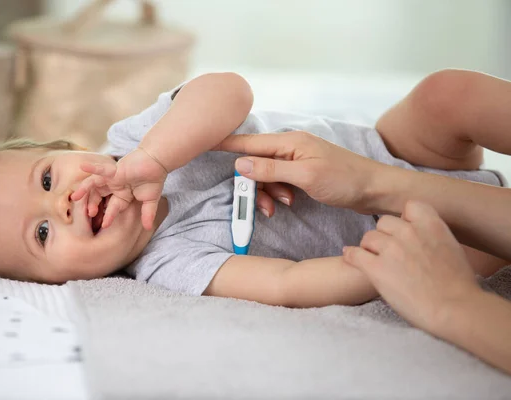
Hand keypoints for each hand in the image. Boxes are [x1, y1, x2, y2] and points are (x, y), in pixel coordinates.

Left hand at [72, 147, 167, 229]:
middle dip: (92, 205)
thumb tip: (148, 228)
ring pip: (94, 184)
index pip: (112, 208)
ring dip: (84, 190)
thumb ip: (148, 214)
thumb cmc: (154, 179)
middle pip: (98, 197)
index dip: (108, 216)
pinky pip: (100, 169)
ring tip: (74, 197)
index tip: (104, 225)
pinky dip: (92, 168)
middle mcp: (114, 187)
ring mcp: (112, 178)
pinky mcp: (113, 169)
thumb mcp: (150, 201)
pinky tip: (82, 166)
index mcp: (122, 195)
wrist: (157, 162)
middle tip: (89, 214)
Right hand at [218, 131, 384, 213]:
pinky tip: (289, 202)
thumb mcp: (306, 176)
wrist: (375, 190)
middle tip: (267, 206)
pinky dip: (278, 193)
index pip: (249, 143)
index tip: (203, 142)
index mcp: (289, 142)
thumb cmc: (345, 180)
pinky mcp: (301, 172)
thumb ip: (271, 169)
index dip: (226, 144)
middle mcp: (290, 147)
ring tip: (284, 205)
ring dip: (269, 192)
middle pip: (255, 163)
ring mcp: (295, 160)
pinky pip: (278, 181)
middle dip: (256, 185)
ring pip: (266, 175)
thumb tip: (240, 163)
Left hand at [343, 200, 482, 334]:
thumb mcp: (452, 247)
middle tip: (388, 251)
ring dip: (369, 247)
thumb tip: (419, 232)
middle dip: (385, 235)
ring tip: (374, 259)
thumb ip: (433, 235)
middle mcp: (409, 232)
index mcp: (431, 225)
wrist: (454, 309)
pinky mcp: (376, 268)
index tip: (406, 231)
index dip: (405, 218)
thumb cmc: (458, 285)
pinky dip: (351, 256)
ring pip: (368, 237)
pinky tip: (351, 258)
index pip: (410, 206)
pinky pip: (354, 254)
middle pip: (384, 222)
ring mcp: (391, 249)